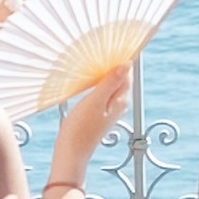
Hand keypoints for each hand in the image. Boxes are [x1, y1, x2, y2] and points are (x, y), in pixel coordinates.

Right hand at [43, 62, 131, 198]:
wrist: (70, 153)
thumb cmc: (80, 128)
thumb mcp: (95, 101)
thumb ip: (110, 82)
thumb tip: (127, 64)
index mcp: (121, 99)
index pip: (127, 72)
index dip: (122, 59)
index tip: (114, 45)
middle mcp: (119, 104)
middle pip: (120, 78)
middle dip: (113, 65)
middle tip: (102, 51)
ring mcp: (109, 109)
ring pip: (110, 85)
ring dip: (104, 74)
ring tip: (94, 62)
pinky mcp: (99, 113)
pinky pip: (102, 93)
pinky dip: (97, 84)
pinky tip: (88, 81)